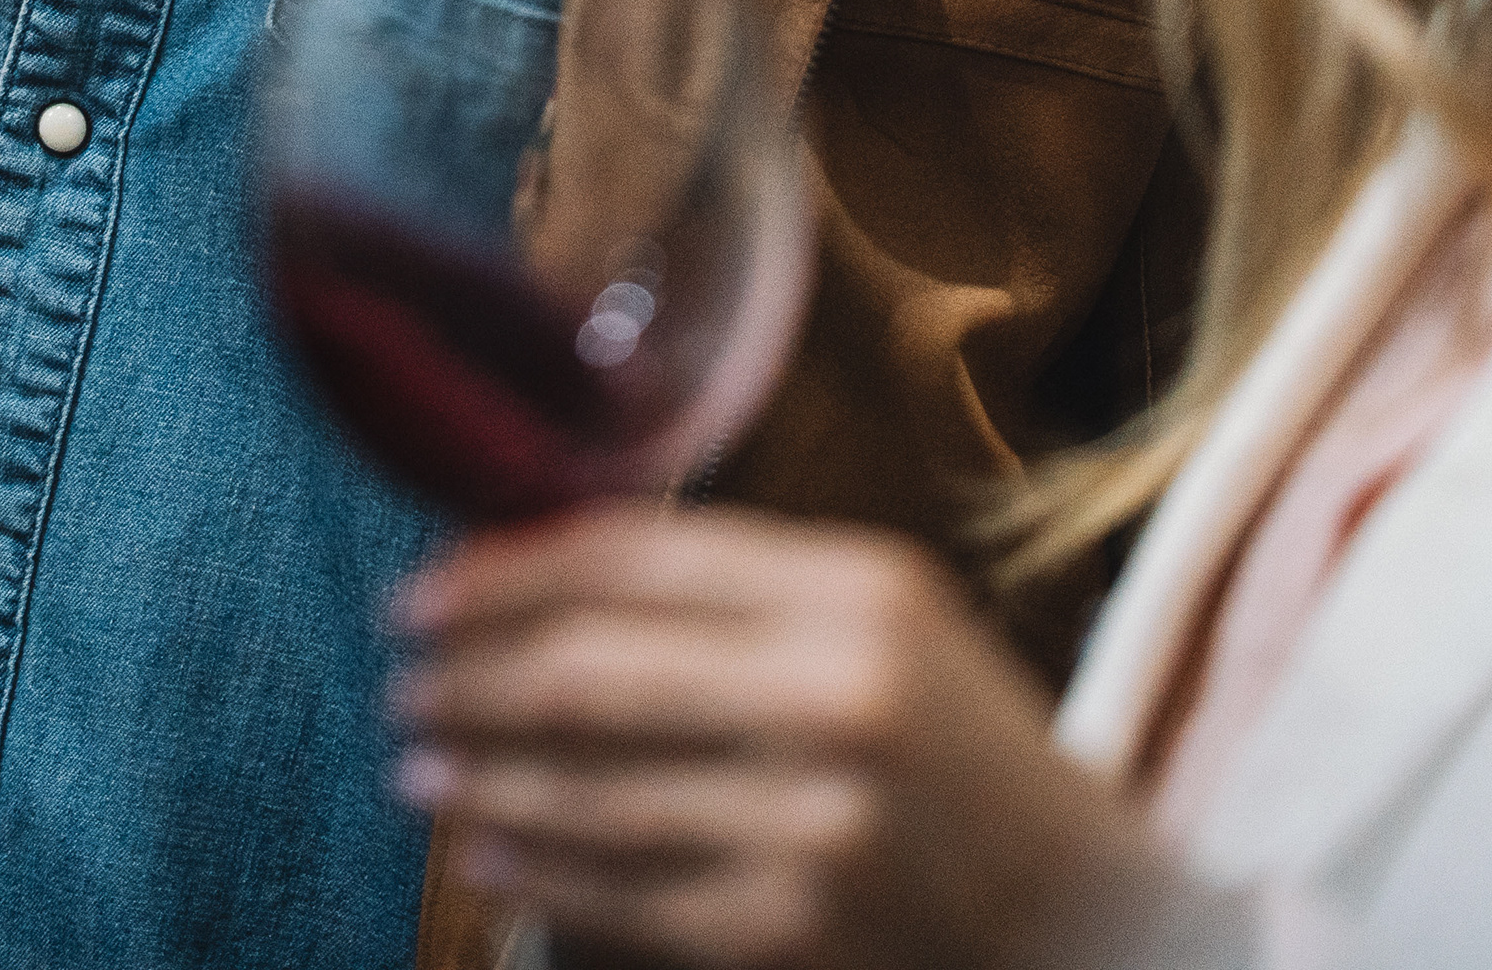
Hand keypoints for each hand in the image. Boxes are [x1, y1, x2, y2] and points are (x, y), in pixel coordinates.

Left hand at [386, 507, 1187, 969]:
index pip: (632, 560)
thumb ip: (729, 584)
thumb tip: (529, 561)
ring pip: (592, 792)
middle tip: (401, 682)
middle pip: (591, 674)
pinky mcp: (799, 931)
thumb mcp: (881, 620)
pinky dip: (540, 870)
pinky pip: (627, 895)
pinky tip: (488, 851)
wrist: (1091, 914)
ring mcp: (821, 826)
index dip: (505, 575)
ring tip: (418, 766)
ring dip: (482, 779)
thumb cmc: (959, 747)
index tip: (421, 593)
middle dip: (469, 680)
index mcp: (859, 592)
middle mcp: (842, 699)